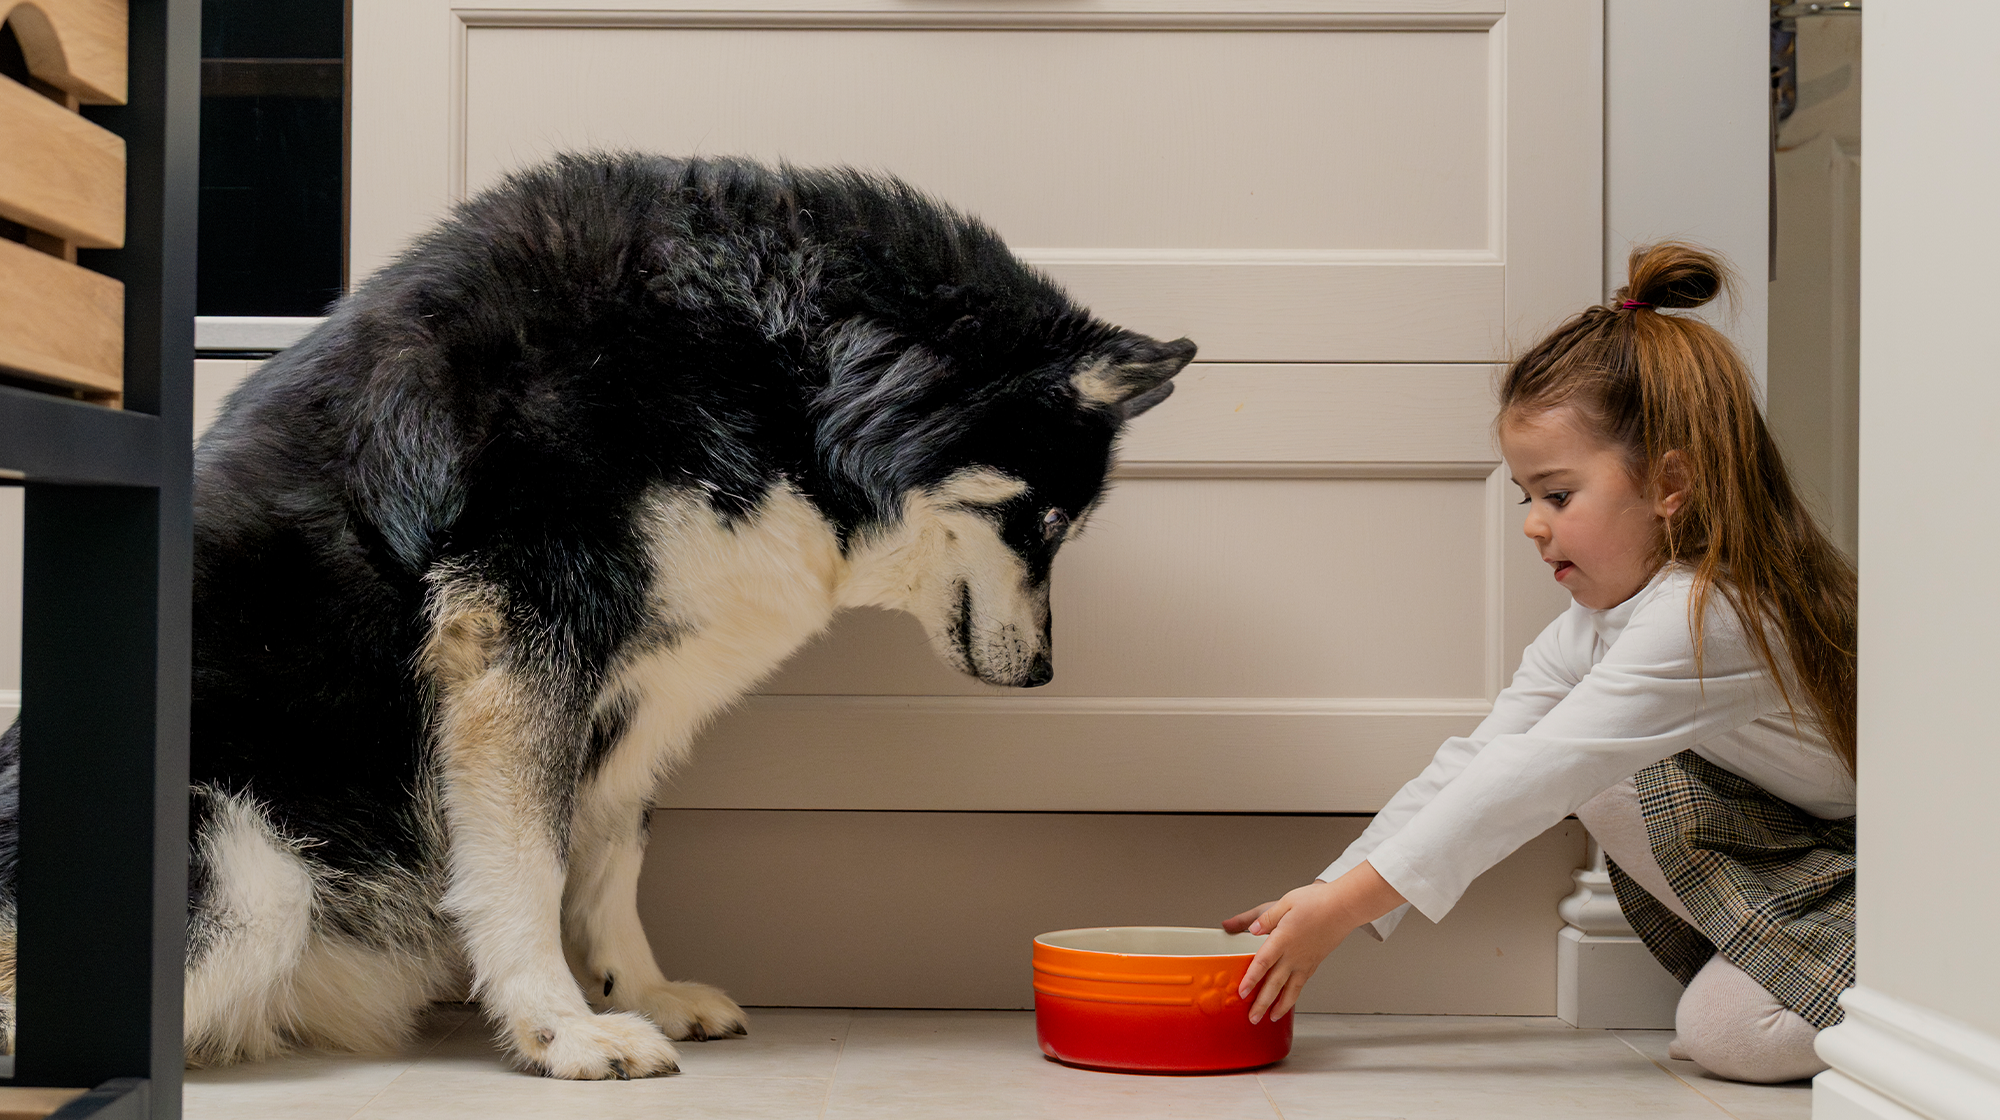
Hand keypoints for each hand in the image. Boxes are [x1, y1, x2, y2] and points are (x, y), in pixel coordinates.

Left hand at [1228, 862, 1405, 1023]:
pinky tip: (1288, 1001)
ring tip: (1270, 1018)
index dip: (1252, 979)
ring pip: (1290, 989)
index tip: (1242, 992)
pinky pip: (1301, 984)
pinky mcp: (1314, 962)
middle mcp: (1294, 955)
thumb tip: (1251, 929)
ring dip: (1279, 1006)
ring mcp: (1305, 961)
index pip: (1263, 963)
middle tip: (1252, 1018)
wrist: (1345, 907)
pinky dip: (1293, 996)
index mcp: (1283, 939)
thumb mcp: (1286, 902)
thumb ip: (1265, 918)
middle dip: (1262, 1003)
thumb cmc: (1318, 902)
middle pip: (1275, 983)